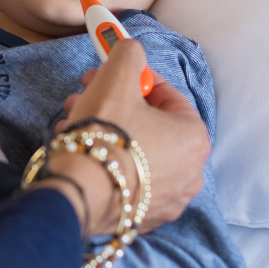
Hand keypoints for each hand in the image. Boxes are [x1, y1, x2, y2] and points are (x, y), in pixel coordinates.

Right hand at [53, 40, 209, 232]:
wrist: (78, 193)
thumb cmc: (104, 134)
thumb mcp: (116, 77)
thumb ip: (129, 54)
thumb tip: (130, 49)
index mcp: (194, 138)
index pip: (167, 95)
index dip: (134, 80)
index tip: (110, 74)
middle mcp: (191, 173)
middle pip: (150, 124)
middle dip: (114, 104)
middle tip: (86, 94)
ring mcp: (168, 200)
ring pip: (136, 152)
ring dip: (106, 131)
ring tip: (74, 122)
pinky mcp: (142, 218)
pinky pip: (127, 180)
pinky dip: (107, 163)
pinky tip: (81, 151)